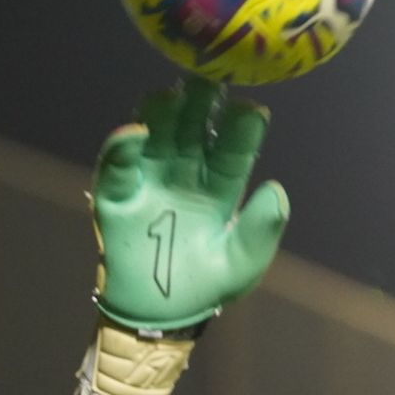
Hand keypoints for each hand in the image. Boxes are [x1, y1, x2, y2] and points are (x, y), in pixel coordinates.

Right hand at [91, 78, 289, 332]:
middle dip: (201, 103)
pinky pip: (118, 166)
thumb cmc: (204, 287)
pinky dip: (123, 145)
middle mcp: (186, 174)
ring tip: (172, 95)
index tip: (251, 109)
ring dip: (163, 113)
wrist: (157, 318)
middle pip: (193, 129)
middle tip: (209, 77)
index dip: (242, 127)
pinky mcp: (117, 196)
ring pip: (156, 134)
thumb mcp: (242, 265)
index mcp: (221, 186)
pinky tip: (136, 131)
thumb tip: (277, 190)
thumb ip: (260, 231)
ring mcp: (150, 180)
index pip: (233, 148)